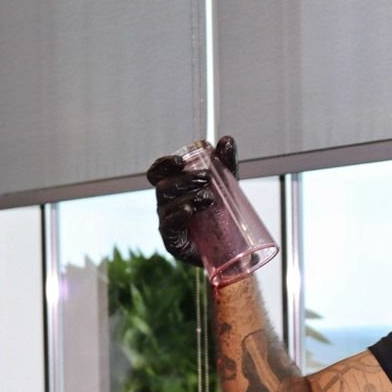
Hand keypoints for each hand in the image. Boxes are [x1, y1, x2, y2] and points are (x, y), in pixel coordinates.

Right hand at [145, 136, 239, 267]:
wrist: (233, 251)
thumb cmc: (224, 216)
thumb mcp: (227, 187)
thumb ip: (225, 164)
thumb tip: (227, 139)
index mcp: (172, 189)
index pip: (157, 173)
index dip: (164, 164)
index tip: (180, 161)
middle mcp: (166, 205)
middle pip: (163, 187)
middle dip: (184, 180)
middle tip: (206, 178)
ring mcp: (167, 224)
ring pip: (167, 205)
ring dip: (187, 196)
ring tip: (209, 197)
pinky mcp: (172, 242)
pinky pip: (169, 226)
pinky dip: (179, 215)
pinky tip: (190, 210)